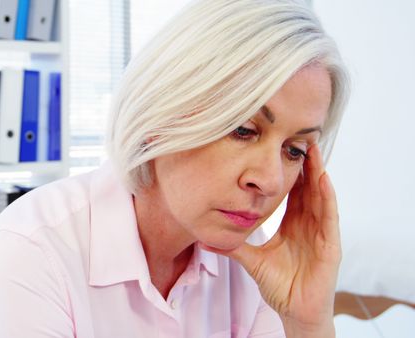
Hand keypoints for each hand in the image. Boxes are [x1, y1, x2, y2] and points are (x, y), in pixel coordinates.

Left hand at [226, 145, 341, 333]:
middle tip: (298, 138)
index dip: (288, 171)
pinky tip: (322, 179)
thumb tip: (205, 238)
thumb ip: (232, 247)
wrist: (295, 310)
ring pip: (320, 196)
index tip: (279, 149)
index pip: (292, 191)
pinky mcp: (331, 244)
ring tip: (312, 150)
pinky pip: (329, 215)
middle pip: (307, 188)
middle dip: (304, 164)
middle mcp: (309, 224)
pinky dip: (326, 197)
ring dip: (317, 172)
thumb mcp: (252, 260)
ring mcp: (322, 233)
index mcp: (292, 224)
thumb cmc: (278, 285)